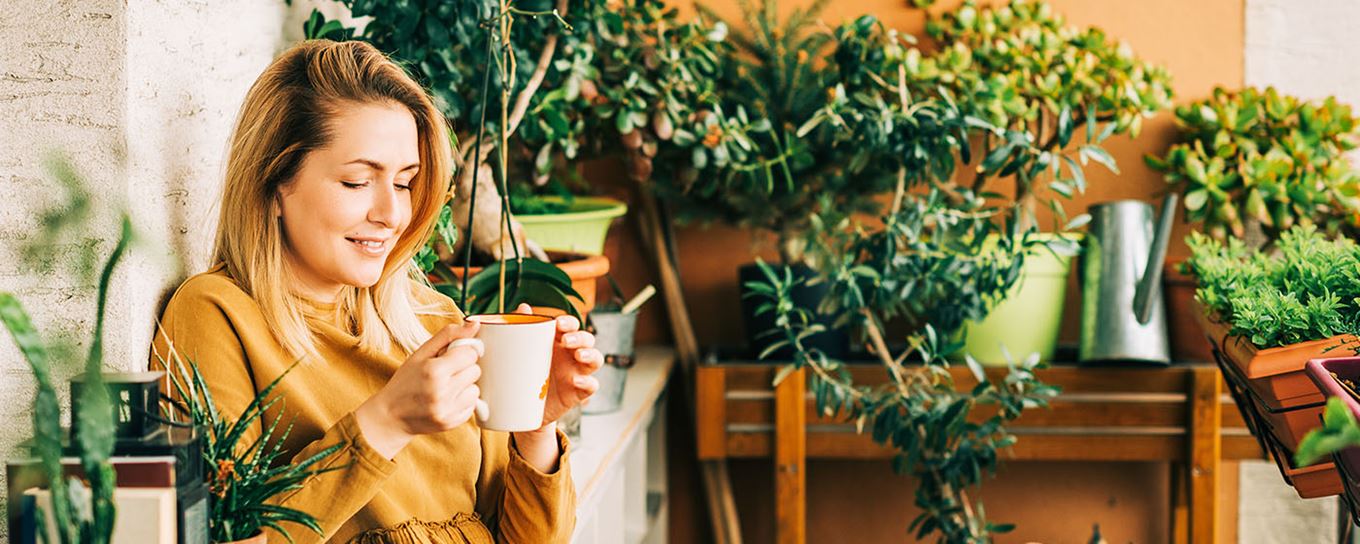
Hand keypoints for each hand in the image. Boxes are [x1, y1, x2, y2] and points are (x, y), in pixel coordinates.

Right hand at [355, 321, 484, 458]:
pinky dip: (462, 402)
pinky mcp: (452, 423)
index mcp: (434, 370)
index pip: (470, 353)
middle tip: (446, 373)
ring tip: (445, 388)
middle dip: (463, 369)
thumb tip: (475, 323)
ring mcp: (447, 410)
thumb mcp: (421, 353)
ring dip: (464, 387)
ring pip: (475, 390)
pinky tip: (446, 401)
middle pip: (475, 371)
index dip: (462, 352)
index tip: (452, 356)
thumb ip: (448, 335)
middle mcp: (442, 391)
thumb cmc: (406, 381)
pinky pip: (471, 406)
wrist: (390, 416)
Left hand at [514, 304, 601, 427]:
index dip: (569, 322)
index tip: (558, 324)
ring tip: (579, 355)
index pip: (571, 326)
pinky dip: (588, 382)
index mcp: (558, 342)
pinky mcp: (578, 393)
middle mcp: (571, 355)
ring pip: (596, 359)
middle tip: (566, 341)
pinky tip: (576, 381)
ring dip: (591, 354)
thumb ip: (522, 330)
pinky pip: (592, 386)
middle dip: (580, 337)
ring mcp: (577, 373)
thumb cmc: (522, 374)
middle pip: (587, 339)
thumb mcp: (519, 354)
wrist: (520, 408)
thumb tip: (523, 307)